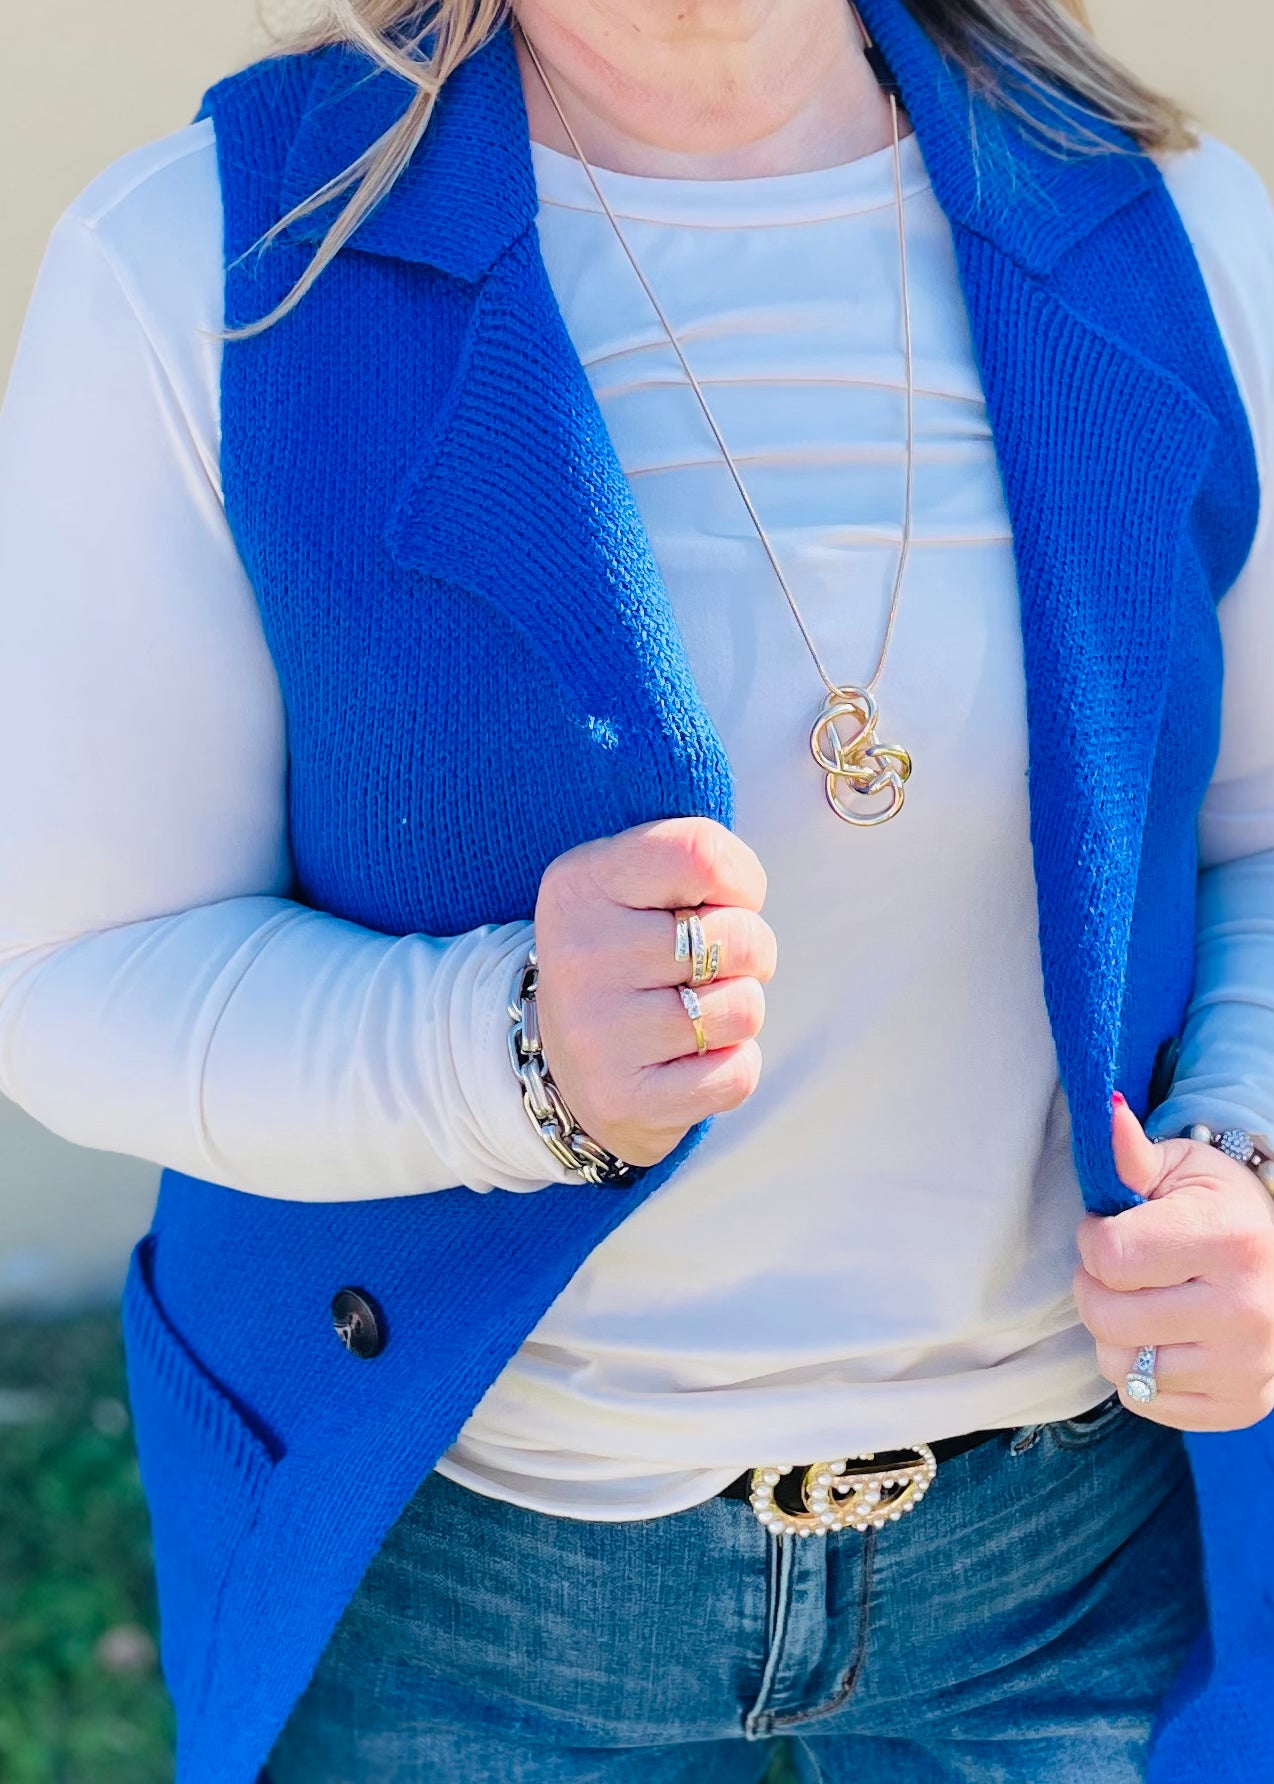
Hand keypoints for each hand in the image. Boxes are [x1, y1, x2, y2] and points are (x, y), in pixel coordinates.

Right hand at [532, 817, 776, 1167]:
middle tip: (705, 968)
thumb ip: (692, 862)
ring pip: (745, 1009)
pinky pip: (736, 1074)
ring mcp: (597, 1033)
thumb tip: (744, 891)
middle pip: (740, 937)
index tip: (718, 902)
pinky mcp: (623, 1100)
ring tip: (690, 1013)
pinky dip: (730, 1066)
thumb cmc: (628, 957)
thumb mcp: (635, 884)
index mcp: (580, 884)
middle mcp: (579, 955)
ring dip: (737, 1012)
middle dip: (747, 953)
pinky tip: (686, 1060)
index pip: (703, 855)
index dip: (740, 881)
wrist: (565, 1065)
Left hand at [1072, 1093, 1273, 1430]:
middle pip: (1108, 1319)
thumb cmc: (1218, 1206)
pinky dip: (1140, 1371)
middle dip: (1093, 1288)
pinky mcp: (1241, 1404)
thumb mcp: (1179, 1168)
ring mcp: (1247, 1367)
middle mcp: (1246, 1311)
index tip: (1107, 1228)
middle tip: (1116, 1269)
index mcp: (1229, 1243)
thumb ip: (1132, 1153)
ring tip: (1141, 1301)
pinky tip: (1164, 1336)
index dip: (1091, 1240)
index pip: (1109, 1259)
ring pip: (1121, 1367)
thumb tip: (1109, 1109)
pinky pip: (1146, 1401)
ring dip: (1114, 1334)